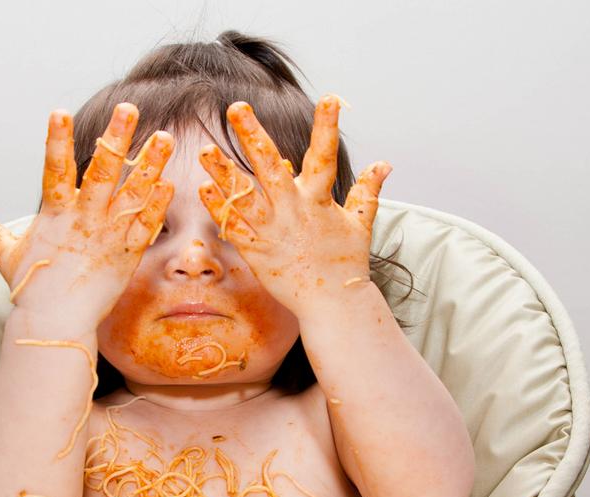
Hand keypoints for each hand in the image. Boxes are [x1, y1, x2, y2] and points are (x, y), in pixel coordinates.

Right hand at [0, 103, 174, 330]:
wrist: (56, 323)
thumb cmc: (32, 289)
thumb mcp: (6, 256)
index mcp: (55, 214)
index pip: (53, 169)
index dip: (56, 140)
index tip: (58, 111)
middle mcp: (84, 220)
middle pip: (102, 172)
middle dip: (116, 139)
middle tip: (128, 109)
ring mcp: (109, 236)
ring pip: (132, 194)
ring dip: (149, 164)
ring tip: (164, 138)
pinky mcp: (128, 254)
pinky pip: (146, 226)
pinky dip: (157, 205)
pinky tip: (169, 183)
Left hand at [196, 95, 390, 318]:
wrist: (332, 304)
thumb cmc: (346, 262)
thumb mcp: (361, 224)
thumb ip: (368, 190)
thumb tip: (385, 164)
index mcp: (319, 200)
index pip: (324, 156)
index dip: (328, 126)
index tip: (330, 97)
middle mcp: (292, 211)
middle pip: (268, 166)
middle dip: (252, 135)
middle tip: (236, 108)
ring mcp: (272, 231)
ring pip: (242, 195)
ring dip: (222, 171)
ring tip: (204, 150)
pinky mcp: (256, 251)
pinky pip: (233, 226)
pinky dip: (219, 208)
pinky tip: (205, 189)